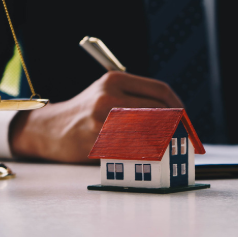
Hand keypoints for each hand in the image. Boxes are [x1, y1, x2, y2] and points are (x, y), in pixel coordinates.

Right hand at [9, 71, 183, 162]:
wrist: (50, 129)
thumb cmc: (87, 113)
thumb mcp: (108, 94)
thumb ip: (136, 100)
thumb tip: (176, 118)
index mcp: (115, 79)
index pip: (160, 91)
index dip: (179, 108)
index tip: (186, 120)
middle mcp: (108, 96)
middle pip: (158, 111)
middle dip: (176, 128)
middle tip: (185, 139)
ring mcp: (102, 119)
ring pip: (148, 132)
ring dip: (164, 143)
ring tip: (171, 149)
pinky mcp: (97, 141)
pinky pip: (132, 149)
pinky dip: (146, 154)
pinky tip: (150, 156)